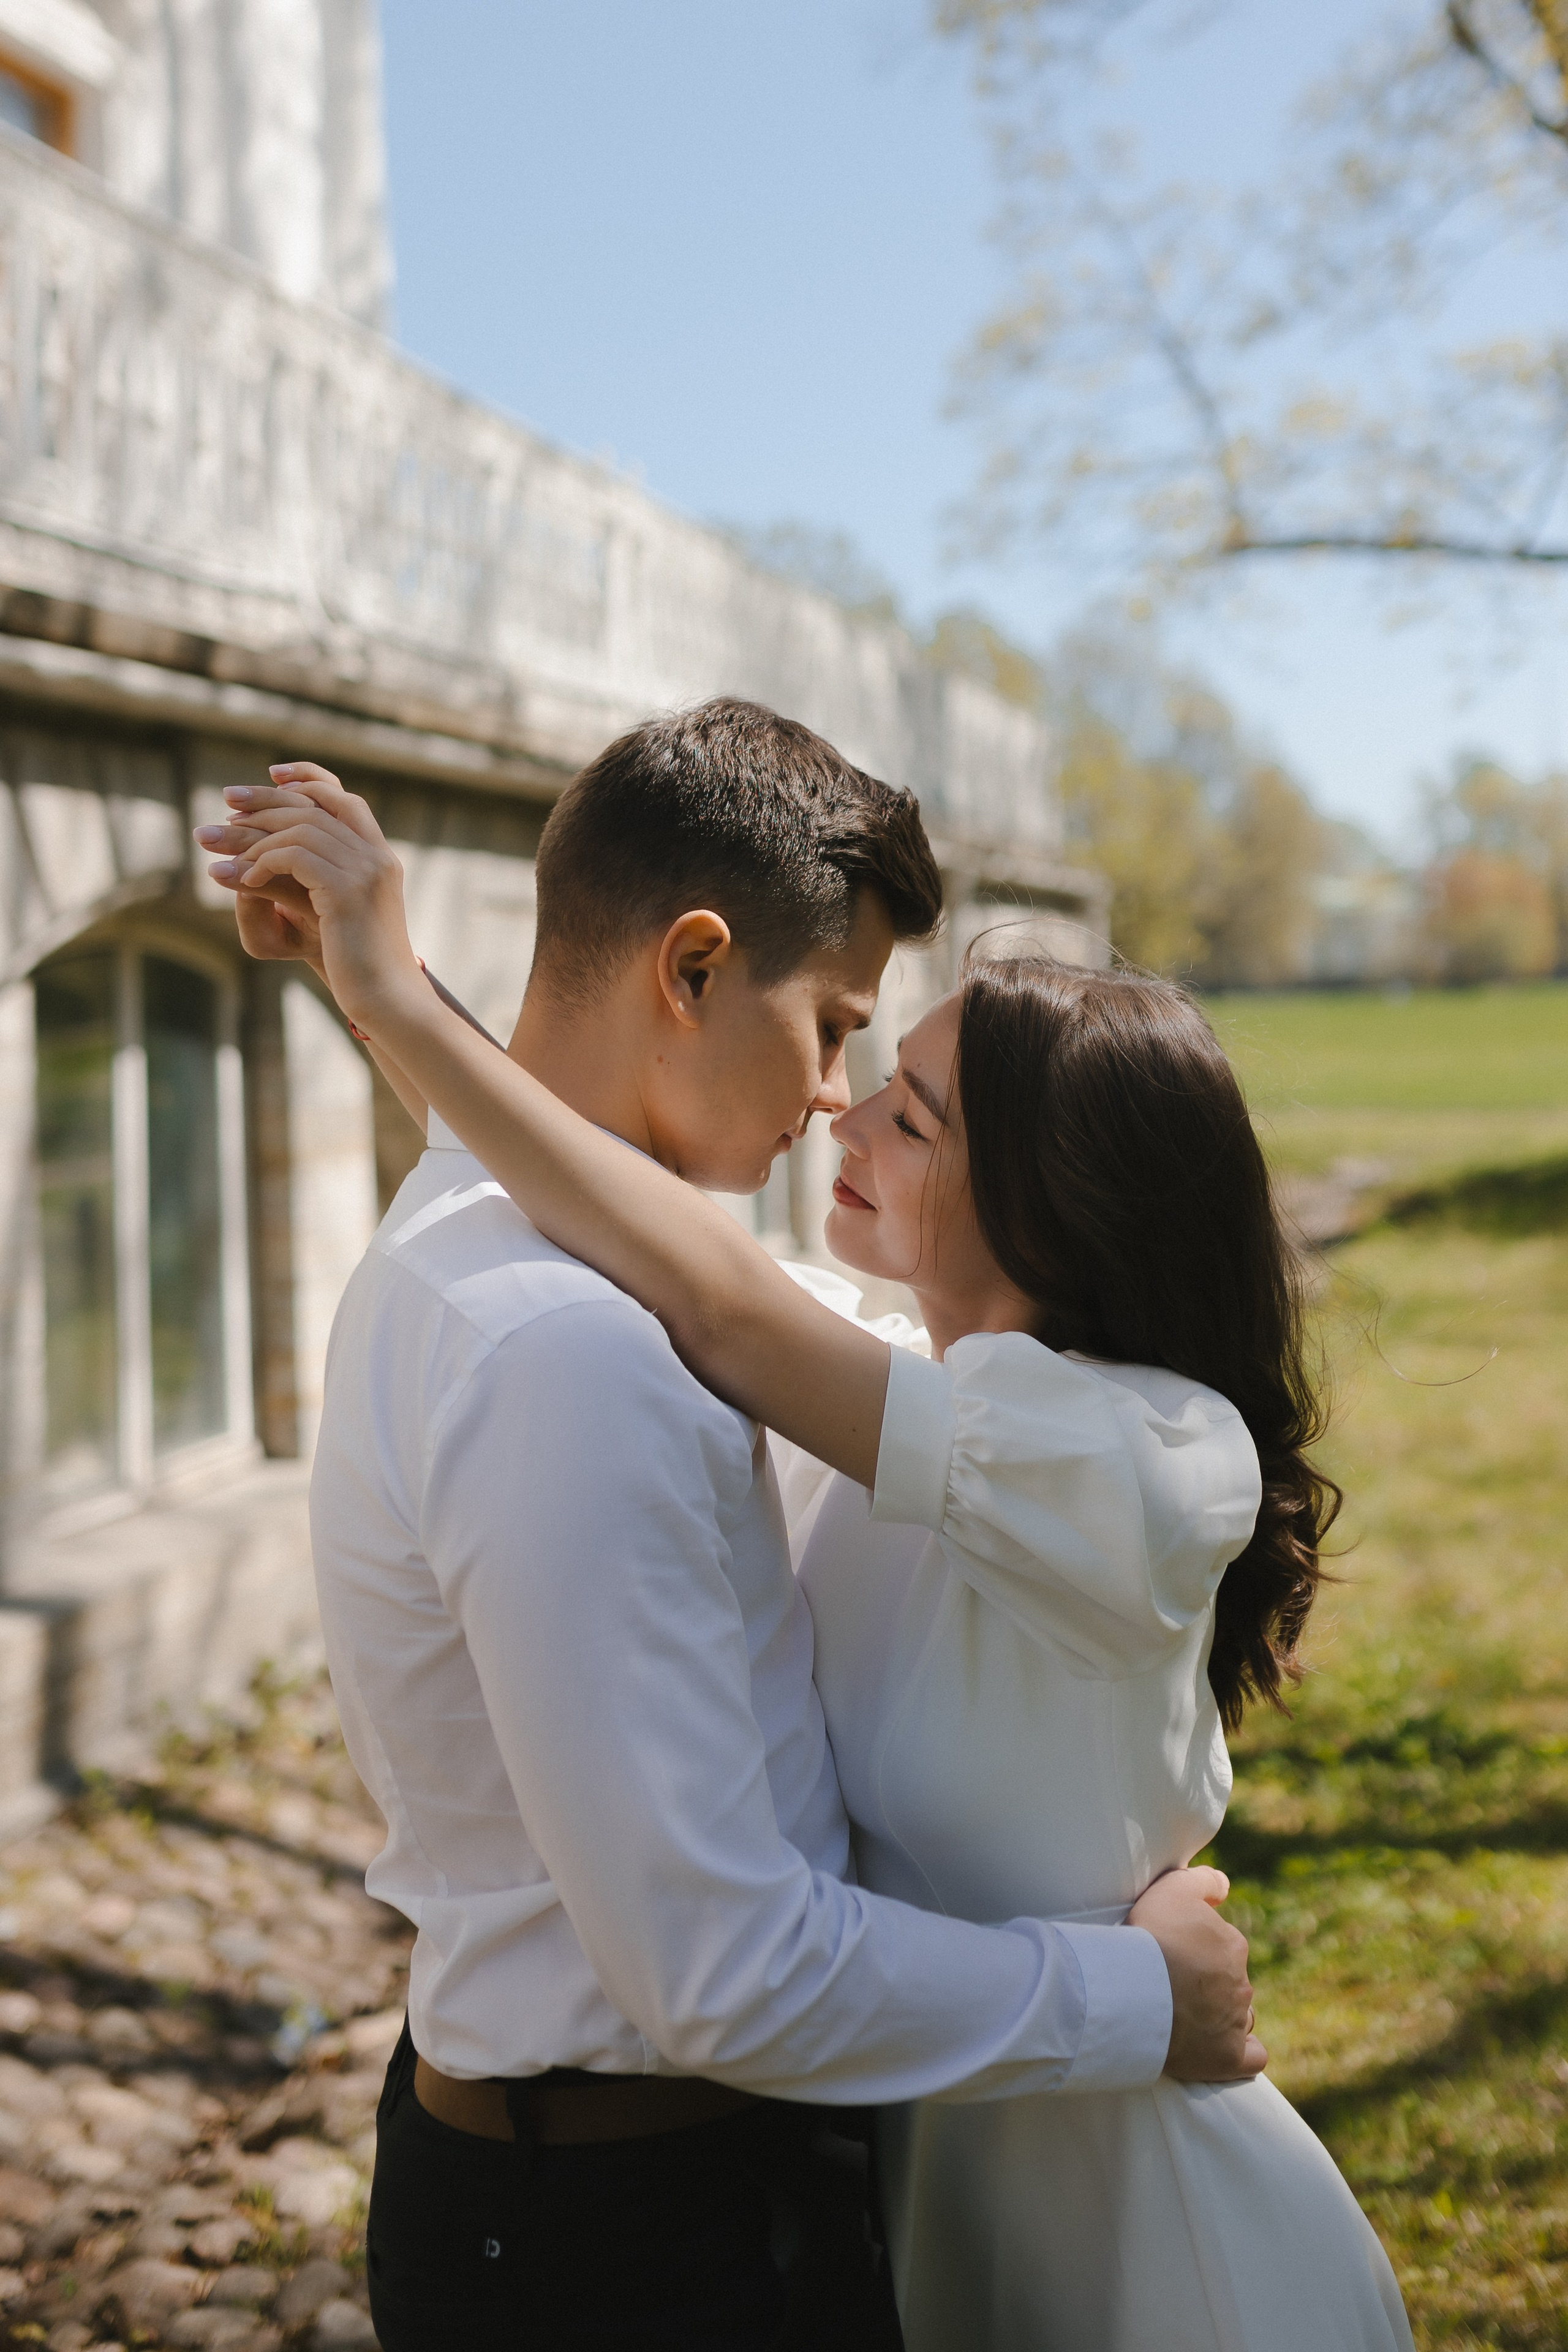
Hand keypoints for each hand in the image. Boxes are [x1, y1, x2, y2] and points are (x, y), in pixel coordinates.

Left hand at [194, 762, 420, 1030]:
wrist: (387, 1000)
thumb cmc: (358, 966)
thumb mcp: (331, 913)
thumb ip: (306, 881)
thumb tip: (245, 858)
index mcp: (379, 856)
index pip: (343, 797)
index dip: (308, 778)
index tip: (271, 774)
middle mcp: (376, 856)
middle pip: (314, 805)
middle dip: (265, 799)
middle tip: (225, 801)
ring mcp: (366, 871)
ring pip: (300, 827)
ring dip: (256, 837)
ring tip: (229, 857)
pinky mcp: (347, 891)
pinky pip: (294, 855)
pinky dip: (263, 862)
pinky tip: (247, 881)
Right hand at [1128, 1866, 1266, 2083]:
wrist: (1133, 1988)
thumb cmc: (1150, 1935)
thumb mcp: (1173, 1887)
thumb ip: (1204, 1881)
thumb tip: (1224, 1885)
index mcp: (1233, 1945)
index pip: (1225, 1947)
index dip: (1198, 1951)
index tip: (1173, 1955)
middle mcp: (1241, 1983)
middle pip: (1230, 1982)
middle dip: (1208, 1984)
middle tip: (1172, 1985)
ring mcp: (1235, 2021)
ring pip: (1239, 2016)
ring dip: (1221, 2015)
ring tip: (1187, 2016)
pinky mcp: (1227, 2057)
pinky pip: (1251, 2057)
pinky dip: (1244, 2054)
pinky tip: (1227, 2049)